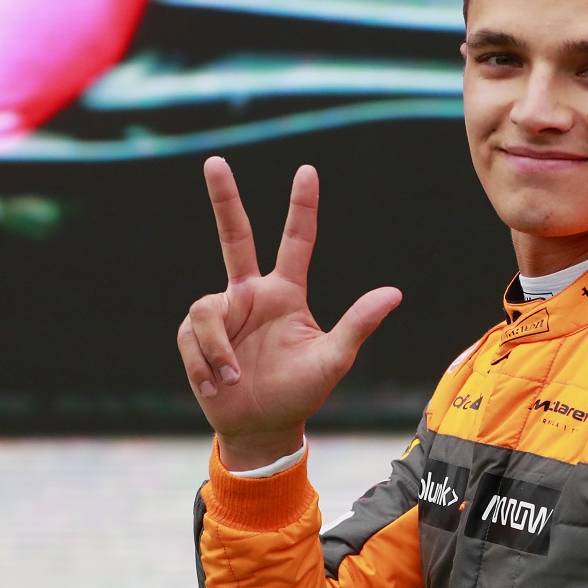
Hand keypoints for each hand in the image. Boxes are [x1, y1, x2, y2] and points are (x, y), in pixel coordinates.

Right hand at [177, 158, 400, 469]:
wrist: (260, 427)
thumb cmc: (298, 392)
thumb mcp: (333, 360)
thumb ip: (358, 324)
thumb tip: (394, 292)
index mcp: (286, 294)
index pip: (295, 241)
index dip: (301, 207)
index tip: (308, 170)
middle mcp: (251, 294)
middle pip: (235, 236)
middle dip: (224, 198)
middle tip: (215, 160)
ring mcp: (221, 313)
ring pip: (207, 308)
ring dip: (217, 347)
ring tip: (233, 377)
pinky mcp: (195, 335)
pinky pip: (193, 336)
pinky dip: (205, 362)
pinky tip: (216, 383)